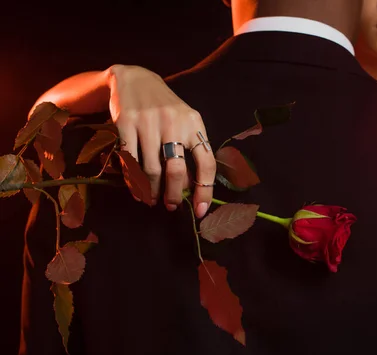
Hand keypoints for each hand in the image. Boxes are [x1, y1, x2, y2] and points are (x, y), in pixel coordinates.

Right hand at [107, 64, 214, 217]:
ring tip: (153, 199)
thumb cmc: (165, 108)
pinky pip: (130, 161)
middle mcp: (174, 122)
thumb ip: (191, 149)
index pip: (206, 162)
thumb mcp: (185, 121)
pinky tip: (137, 190)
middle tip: (171, 206)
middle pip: (176, 170)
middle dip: (174, 195)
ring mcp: (148, 122)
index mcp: (194, 123)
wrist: (134, 79)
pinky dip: (133, 181)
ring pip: (151, 170)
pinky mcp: (126, 123)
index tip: (200, 210)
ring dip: (152, 191)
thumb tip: (191, 187)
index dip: (205, 190)